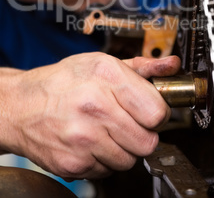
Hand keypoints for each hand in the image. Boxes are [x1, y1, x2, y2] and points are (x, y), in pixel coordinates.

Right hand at [0, 53, 179, 179]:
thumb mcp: (101, 63)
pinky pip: (108, 171)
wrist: (21, 106)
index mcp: (106, 76)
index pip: (157, 111)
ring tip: (106, 131)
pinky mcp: (73, 163)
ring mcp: (83, 138)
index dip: (157, 114)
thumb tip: (172, 66)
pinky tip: (91, 142)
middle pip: (147, 141)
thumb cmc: (63, 81)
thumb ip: (142, 67)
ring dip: (123, 148)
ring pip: (130, 160)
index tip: (149, 112)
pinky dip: (104, 159)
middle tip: (127, 122)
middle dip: (142, 133)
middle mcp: (95, 106)